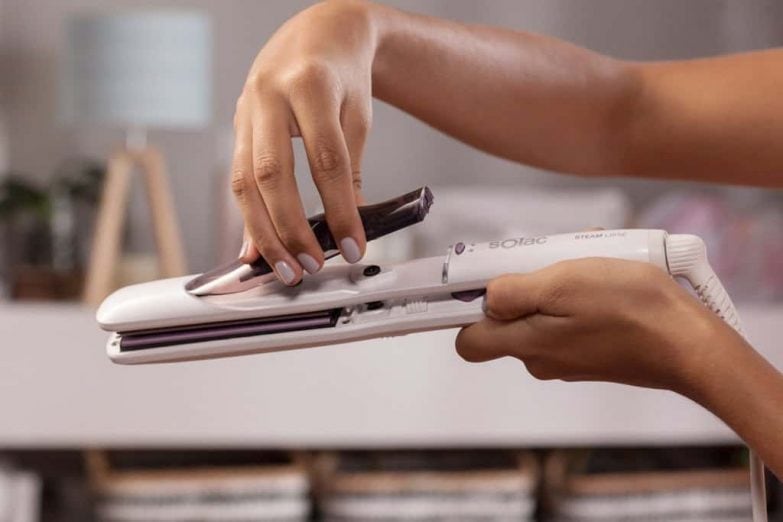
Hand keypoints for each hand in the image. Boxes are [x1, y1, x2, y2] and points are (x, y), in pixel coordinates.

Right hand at [231, 0, 375, 283]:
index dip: (339, 208)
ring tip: (285, 267)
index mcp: (310, 86)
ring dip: (263, 232)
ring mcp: (246, 110)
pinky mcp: (237, 124)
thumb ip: (350, 170)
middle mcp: (269, 96)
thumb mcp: (357, 115)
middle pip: (272, 175)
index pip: (326, 160)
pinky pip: (238, 178)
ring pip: (244, 181)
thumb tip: (346, 226)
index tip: (353, 244)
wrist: (319, 33)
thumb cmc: (343, 73)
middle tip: (310, 265)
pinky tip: (258, 247)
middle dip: (290, 229)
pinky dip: (248, 217)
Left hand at [455, 258, 736, 393]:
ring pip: (542, 315)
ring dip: (556, 287)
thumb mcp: (563, 284)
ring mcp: (568, 359)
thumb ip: (514, 293)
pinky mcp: (593, 354)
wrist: (690, 345)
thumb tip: (486, 299)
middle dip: (522, 287)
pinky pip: (570, 320)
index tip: (476, 282)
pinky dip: (579, 298)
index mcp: (525, 345)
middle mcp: (540, 359)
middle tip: (551, 262)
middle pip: (507, 321)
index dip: (464, 311)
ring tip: (589, 266)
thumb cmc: (629, 309)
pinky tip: (607, 280)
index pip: (468, 341)